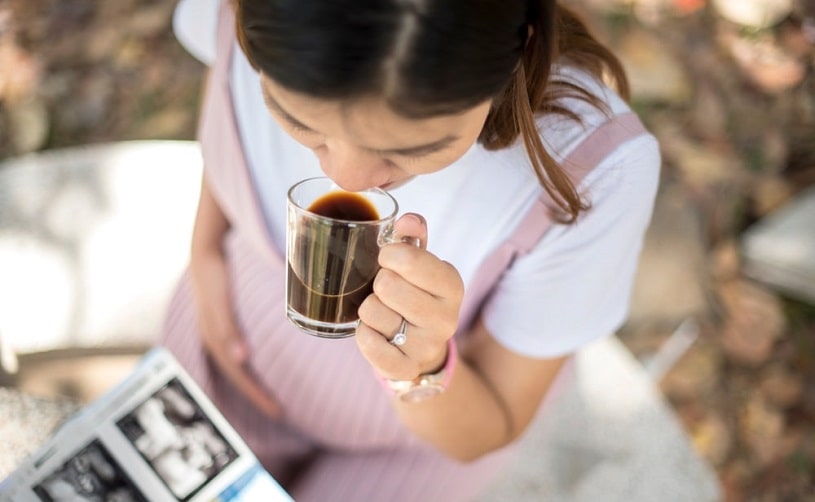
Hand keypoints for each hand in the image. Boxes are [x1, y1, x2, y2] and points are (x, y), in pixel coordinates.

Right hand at [190, 249, 281, 417]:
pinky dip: (249, 366)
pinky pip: (237, 354)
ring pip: (237, 367)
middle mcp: (216, 340)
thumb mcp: (220, 302)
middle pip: (238, 376)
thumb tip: (241, 360)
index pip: (239, 376)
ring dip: (253, 383)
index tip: (278, 411)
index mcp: (215, 340)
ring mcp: (218, 333)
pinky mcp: (224, 326)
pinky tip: (261, 368)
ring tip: (273, 399)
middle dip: (257, 395)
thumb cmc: (216, 276)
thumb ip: (228, 329)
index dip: (257, 395)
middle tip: (280, 413)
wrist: (205, 251)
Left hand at [356, 213, 463, 379]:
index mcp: (452, 284)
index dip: (388, 254)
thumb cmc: (416, 295)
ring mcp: (427, 346)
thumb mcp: (421, 264)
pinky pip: (367, 344)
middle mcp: (446, 317)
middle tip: (387, 290)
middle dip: (378, 283)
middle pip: (386, 285)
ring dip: (369, 309)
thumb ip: (413, 237)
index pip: (410, 259)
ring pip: (371, 312)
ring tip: (384, 312)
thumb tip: (408, 220)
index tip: (388, 260)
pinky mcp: (405, 368)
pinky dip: (363, 334)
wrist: (423, 349)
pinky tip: (376, 333)